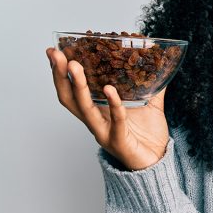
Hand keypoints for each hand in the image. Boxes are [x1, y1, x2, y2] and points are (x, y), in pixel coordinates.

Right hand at [46, 47, 169, 169]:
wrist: (156, 161)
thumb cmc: (147, 134)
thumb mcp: (150, 104)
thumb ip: (152, 85)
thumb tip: (158, 62)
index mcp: (98, 110)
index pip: (72, 90)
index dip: (61, 73)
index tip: (55, 51)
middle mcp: (95, 121)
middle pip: (69, 98)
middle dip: (61, 75)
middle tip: (57, 55)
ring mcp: (104, 132)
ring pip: (84, 109)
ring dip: (78, 87)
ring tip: (76, 66)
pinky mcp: (118, 141)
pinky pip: (115, 121)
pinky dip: (113, 105)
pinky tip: (111, 90)